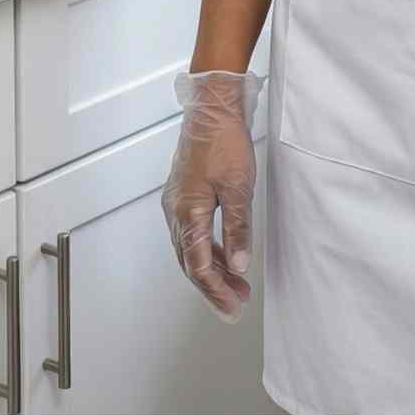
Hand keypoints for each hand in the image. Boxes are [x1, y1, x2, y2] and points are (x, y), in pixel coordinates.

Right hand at [161, 68, 264, 322]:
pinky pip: (193, 231)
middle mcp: (175, 211)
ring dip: (212, 268)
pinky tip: (225, 253)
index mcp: (186, 213)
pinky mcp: (184, 193)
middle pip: (191, 261)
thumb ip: (237, 229)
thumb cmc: (223, 141)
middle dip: (213, 286)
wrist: (212, 108)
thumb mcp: (238, 188)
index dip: (216, 291)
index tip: (232, 307)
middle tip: (234, 304)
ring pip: (191, 247)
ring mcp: (177, 202)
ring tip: (236, 284)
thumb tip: (239, 265)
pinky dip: (209, 247)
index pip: (199, 266)